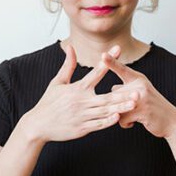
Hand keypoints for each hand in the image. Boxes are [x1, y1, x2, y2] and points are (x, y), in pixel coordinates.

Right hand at [20, 44, 137, 145]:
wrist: (38, 125)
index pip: (96, 72)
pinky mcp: (82, 129)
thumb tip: (71, 47)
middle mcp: (81, 101)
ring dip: (120, 107)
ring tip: (134, 103)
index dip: (107, 60)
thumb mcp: (57, 82)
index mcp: (77, 88)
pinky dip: (108, 122)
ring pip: (105, 111)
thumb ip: (68, 65)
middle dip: (122, 93)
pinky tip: (119, 117)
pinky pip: (98, 125)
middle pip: (106, 96)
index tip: (118, 50)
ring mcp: (82, 116)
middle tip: (137, 89)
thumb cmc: (48, 102)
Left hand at [103, 49, 175, 138]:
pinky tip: (134, 122)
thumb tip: (113, 88)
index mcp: (139, 79)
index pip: (123, 69)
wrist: (171, 121)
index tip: (102, 54)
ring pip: (117, 106)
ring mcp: (141, 98)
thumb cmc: (153, 107)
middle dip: (118, 105)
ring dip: (122, 115)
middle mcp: (140, 85)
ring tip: (132, 117)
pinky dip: (126, 124)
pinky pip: (122, 119)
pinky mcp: (142, 111)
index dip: (112, 62)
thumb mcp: (142, 91)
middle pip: (115, 94)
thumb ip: (127, 88)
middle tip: (133, 109)